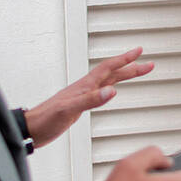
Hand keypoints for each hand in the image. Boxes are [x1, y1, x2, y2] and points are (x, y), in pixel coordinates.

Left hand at [24, 47, 153, 147]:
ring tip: (138, 72)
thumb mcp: (69, 110)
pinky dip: (111, 89)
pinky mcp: (79, 105)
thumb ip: (90, 100)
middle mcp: (85, 88)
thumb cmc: (45, 120)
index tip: (139, 51)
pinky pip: (100, 92)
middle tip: (149, 64)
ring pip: (108, 81)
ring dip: (124, 76)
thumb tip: (112, 91)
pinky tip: (112, 91)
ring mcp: (82, 96)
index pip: (108, 68)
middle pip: (112, 73)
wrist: (31, 129)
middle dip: (131, 67)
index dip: (124, 59)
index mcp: (84, 86)